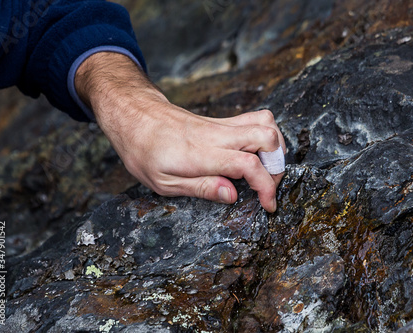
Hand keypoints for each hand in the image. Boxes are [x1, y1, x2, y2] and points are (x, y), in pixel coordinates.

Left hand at [75, 52, 285, 211]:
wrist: (135, 115)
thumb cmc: (143, 151)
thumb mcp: (163, 182)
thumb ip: (201, 187)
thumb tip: (232, 196)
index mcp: (201, 155)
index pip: (248, 164)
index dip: (266, 187)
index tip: (268, 205)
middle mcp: (217, 136)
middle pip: (266, 136)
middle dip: (278, 166)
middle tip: (267, 185)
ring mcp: (221, 124)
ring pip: (265, 122)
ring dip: (275, 147)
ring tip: (266, 169)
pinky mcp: (222, 121)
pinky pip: (254, 119)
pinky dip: (265, 136)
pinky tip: (255, 154)